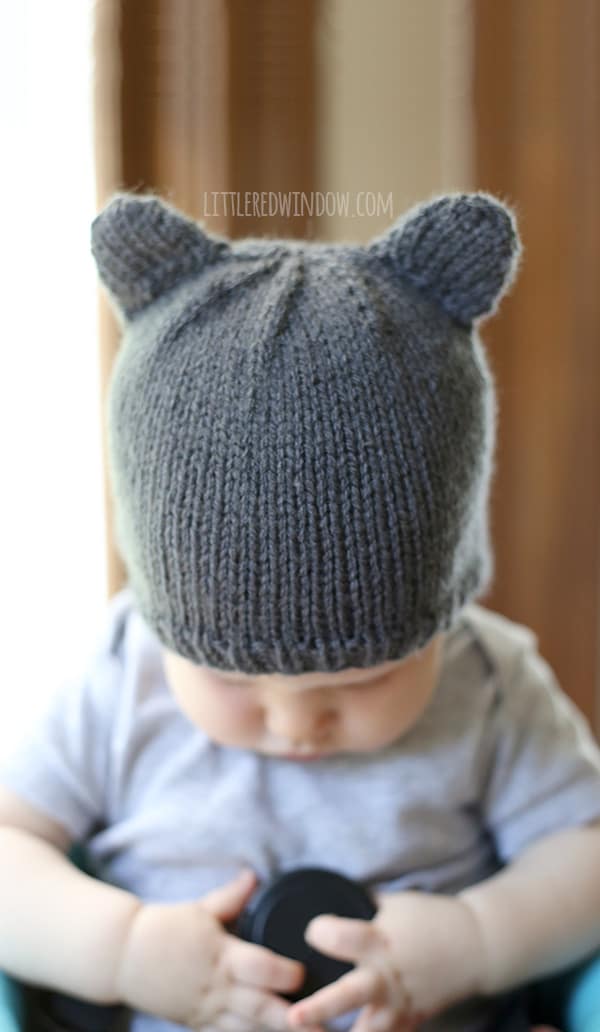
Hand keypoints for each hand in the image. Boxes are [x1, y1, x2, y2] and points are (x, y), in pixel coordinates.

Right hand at [116, 869, 325, 1031]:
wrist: (124, 957)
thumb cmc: (166, 928)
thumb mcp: (200, 908)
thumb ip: (231, 897)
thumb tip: (255, 876)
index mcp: (220, 955)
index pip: (259, 968)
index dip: (284, 973)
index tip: (305, 974)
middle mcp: (217, 988)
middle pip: (260, 1008)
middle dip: (293, 1020)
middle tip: (325, 1026)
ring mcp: (207, 1011)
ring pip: (248, 1031)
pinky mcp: (198, 1025)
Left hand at [287, 890, 483, 1031]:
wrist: (477, 947)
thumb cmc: (431, 918)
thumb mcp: (395, 903)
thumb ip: (361, 906)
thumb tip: (326, 896)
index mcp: (381, 941)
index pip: (344, 937)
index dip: (322, 932)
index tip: (312, 929)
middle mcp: (387, 976)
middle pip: (351, 995)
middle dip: (321, 1007)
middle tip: (295, 1016)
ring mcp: (399, 1005)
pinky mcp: (409, 1022)